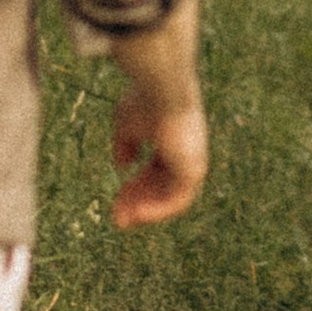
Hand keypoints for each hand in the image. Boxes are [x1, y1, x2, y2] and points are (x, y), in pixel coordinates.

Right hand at [111, 91, 209, 228]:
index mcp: (173, 140)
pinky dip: (158, 209)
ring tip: (123, 220)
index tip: (116, 202)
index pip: (155, 171)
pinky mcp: (194, 170)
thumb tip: (123, 164)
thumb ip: (125, 144)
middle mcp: (185, 153)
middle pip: (161, 187)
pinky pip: (177, 200)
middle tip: (118, 219)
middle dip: (138, 203)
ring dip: (146, 211)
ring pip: (169, 197)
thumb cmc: (144, 100)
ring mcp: (192, 162)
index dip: (135, 187)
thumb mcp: (126, 123)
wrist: (161, 90)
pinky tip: (138, 213)